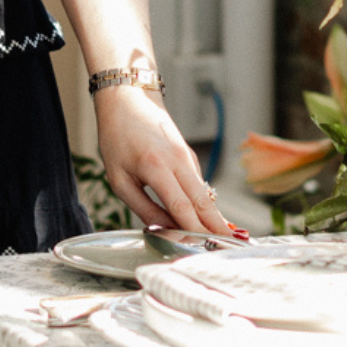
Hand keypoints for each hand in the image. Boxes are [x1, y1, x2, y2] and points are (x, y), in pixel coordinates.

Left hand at [95, 87, 242, 236]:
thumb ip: (143, 207)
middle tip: (229, 248)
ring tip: (225, 240)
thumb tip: (164, 230)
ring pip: (204, 193)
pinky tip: (207, 219)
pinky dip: (204, 203)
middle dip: (216, 227)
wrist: (128, 98)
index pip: (181, 207)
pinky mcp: (189, 155)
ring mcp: (186, 156)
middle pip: (202, 201)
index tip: (204, 248)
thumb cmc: (117, 137)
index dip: (194, 230)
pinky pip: (198, 184)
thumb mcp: (119, 178)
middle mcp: (177, 160)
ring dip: (215, 217)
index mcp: (156, 167)